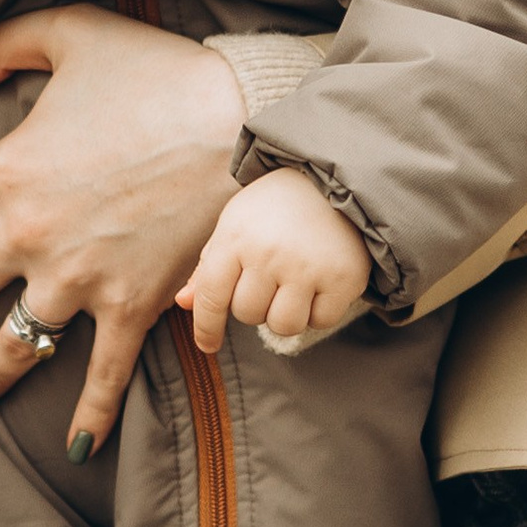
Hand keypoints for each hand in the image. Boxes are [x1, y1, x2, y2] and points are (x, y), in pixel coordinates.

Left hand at [0, 5, 245, 454]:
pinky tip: (76, 450)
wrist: (239, 124)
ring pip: (15, 344)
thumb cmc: (158, 73)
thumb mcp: (72, 33)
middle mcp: (30, 235)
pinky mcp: (130, 307)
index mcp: (10, 169)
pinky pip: (103, 374)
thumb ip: (6, 45)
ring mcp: (78, 279)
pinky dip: (90, 416)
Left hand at [177, 167, 370, 355]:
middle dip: (256, 305)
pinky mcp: (342, 277)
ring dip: (286, 314)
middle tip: (271, 278)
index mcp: (235, 236)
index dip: (206, 327)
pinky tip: (319, 283)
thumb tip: (183, 303)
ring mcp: (307, 266)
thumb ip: (209, 267)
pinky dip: (318, 311)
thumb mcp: (234, 225)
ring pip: (283, 325)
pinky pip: (320, 321)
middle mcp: (268, 252)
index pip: (211, 296)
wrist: (333, 181)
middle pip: (248, 315)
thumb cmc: (274, 208)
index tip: (207, 345)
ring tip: (293, 285)